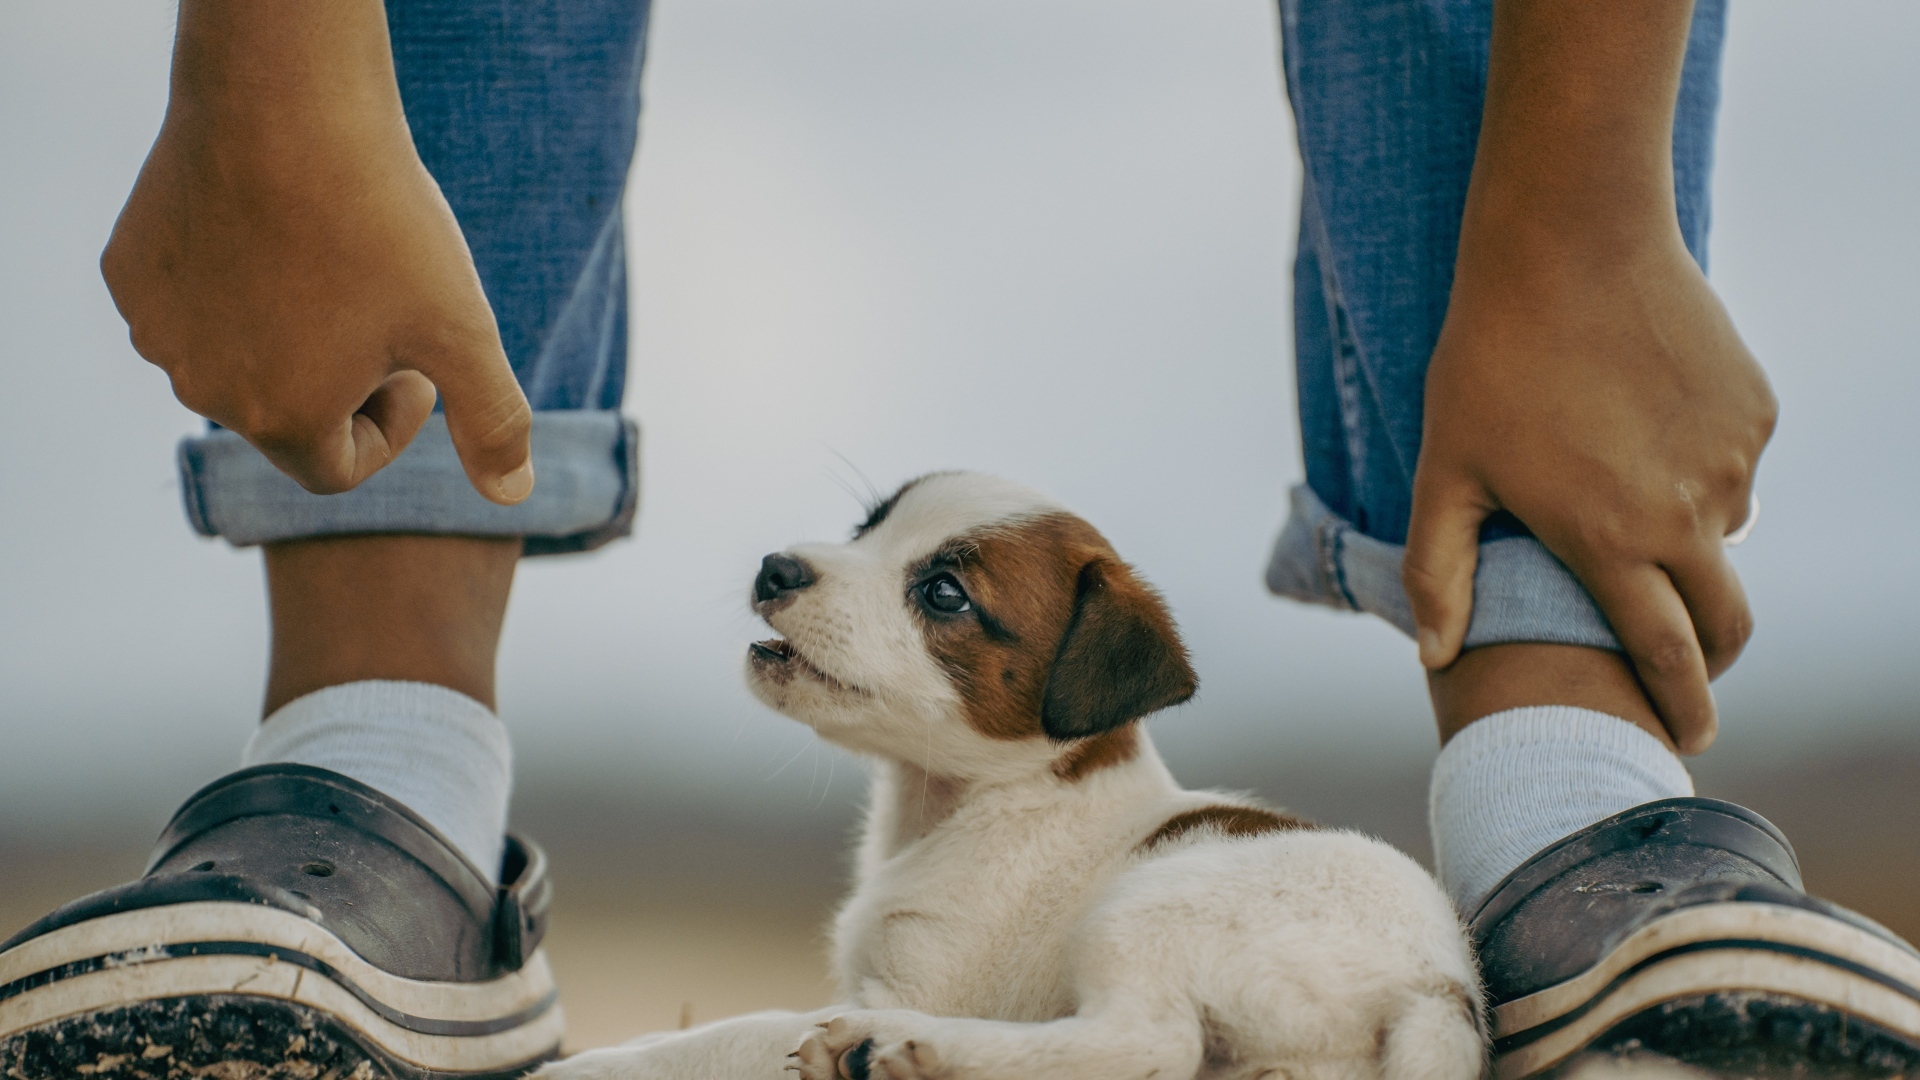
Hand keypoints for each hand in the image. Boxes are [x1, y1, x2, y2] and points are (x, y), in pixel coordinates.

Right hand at [100, 0, 532, 502]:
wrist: (286, 102)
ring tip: (331, 267)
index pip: (339, 467)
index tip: (415, 365)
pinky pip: (188, 304)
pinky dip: (230, 286)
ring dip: (286, 333)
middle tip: (379, 308)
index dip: (390, 425)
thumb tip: (513, 494)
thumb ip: (493, 420)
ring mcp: (156, 330)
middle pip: (285, 415)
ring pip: (234, 359)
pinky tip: (271, 232)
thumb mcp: (462, 328)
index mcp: (282, 421)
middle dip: (338, 379)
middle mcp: (204, 389)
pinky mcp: (128, 272)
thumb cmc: (382, 222)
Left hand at [1406, 234, 1773, 752]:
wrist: (1570, 241)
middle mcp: (1690, 512)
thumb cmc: (1491, 360)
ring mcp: (1732, 460)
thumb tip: (1434, 656)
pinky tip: (1641, 432)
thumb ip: (1441, 571)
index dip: (1680, 707)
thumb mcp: (1447, 469)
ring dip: (1687, 546)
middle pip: (1724, 621)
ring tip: (1622, 504)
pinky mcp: (1753, 410)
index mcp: (1613, 541)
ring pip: (1724, 536)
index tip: (1685, 742)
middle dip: (1706, 658)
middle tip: (1680, 668)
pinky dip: (1697, 474)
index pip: (1665, 656)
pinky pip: (1732, 468)